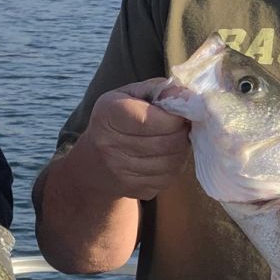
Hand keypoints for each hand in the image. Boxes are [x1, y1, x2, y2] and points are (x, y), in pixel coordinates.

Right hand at [76, 78, 191, 200]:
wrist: (92, 163)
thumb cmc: (115, 120)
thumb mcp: (128, 95)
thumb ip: (158, 89)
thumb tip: (187, 96)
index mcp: (108, 115)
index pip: (153, 120)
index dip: (175, 116)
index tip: (179, 112)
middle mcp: (110, 146)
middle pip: (167, 142)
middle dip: (181, 132)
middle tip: (180, 125)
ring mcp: (122, 173)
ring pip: (172, 161)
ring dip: (180, 149)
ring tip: (173, 139)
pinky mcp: (135, 191)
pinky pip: (169, 178)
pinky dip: (174, 165)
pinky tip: (165, 156)